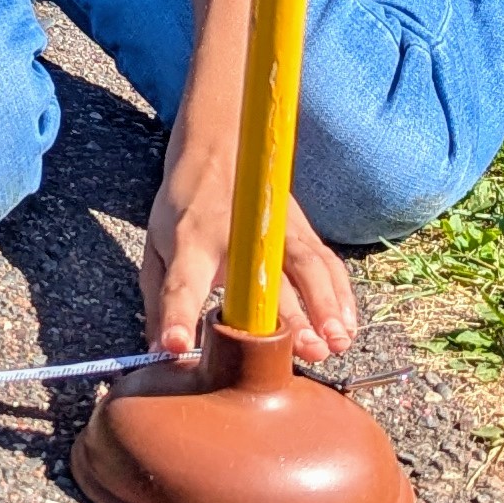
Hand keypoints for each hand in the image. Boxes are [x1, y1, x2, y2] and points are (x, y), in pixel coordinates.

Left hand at [142, 153, 359, 367]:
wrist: (217, 150)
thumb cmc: (183, 210)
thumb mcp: (156, 248)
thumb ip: (161, 301)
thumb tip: (164, 352)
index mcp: (188, 244)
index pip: (181, 284)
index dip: (178, 315)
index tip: (176, 345)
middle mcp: (236, 236)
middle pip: (265, 279)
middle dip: (289, 315)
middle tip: (307, 350)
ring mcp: (274, 230)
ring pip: (307, 268)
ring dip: (325, 306)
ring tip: (335, 343)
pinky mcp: (300, 231)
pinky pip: (326, 264)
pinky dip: (340, 294)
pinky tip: (347, 325)